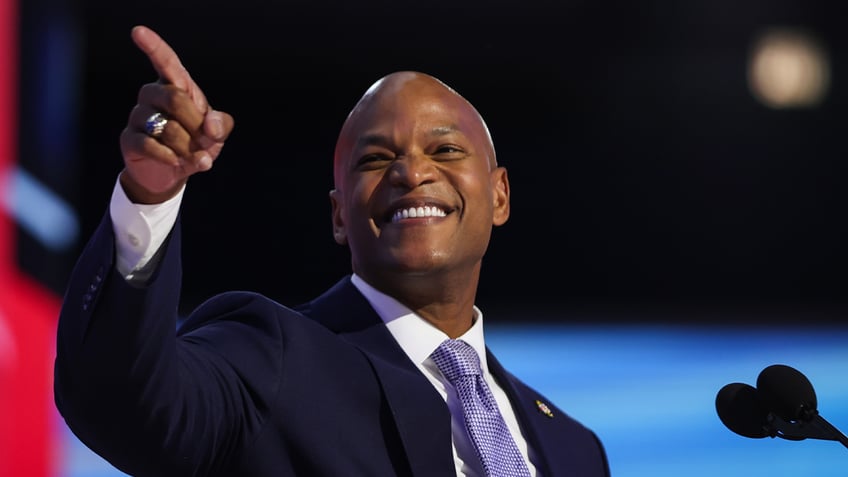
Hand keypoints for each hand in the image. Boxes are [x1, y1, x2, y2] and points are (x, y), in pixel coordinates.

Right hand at [118, 25, 234, 203]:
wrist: (172, 174)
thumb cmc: (195, 145)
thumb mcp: (215, 134)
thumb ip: (221, 125)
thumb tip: (211, 126)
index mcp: (175, 86)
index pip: (165, 62)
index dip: (154, 46)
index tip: (139, 32)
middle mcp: (152, 95)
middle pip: (175, 98)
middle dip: (197, 126)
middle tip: (205, 141)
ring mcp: (138, 115)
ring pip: (167, 128)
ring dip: (187, 148)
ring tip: (191, 155)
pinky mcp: (129, 138)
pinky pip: (150, 145)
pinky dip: (171, 158)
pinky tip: (177, 163)